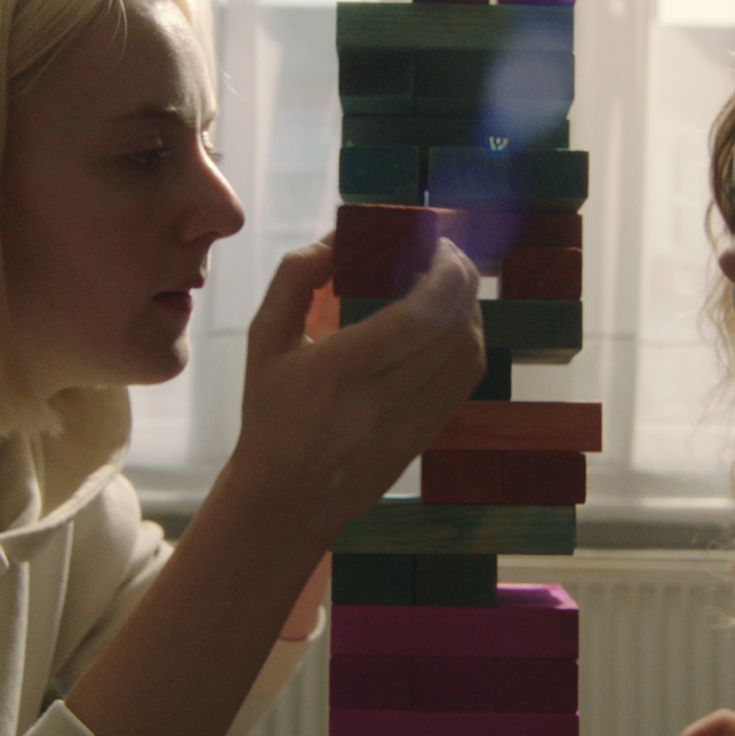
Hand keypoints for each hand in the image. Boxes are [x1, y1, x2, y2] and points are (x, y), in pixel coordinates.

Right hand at [219, 235, 483, 543]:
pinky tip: (453, 325)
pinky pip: (464, 382)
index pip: (418, 315)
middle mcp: (379, 400)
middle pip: (452, 330)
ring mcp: (408, 425)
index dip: (445, 273)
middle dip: (463, 281)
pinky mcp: (424, 440)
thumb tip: (337, 236)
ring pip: (467, 355)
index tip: (440, 245)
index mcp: (337, 370)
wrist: (283, 499)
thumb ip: (294, 279)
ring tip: (451, 286)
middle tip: (450, 257)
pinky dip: (468, 344)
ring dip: (469, 310)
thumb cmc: (270, 412)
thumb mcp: (264, 339)